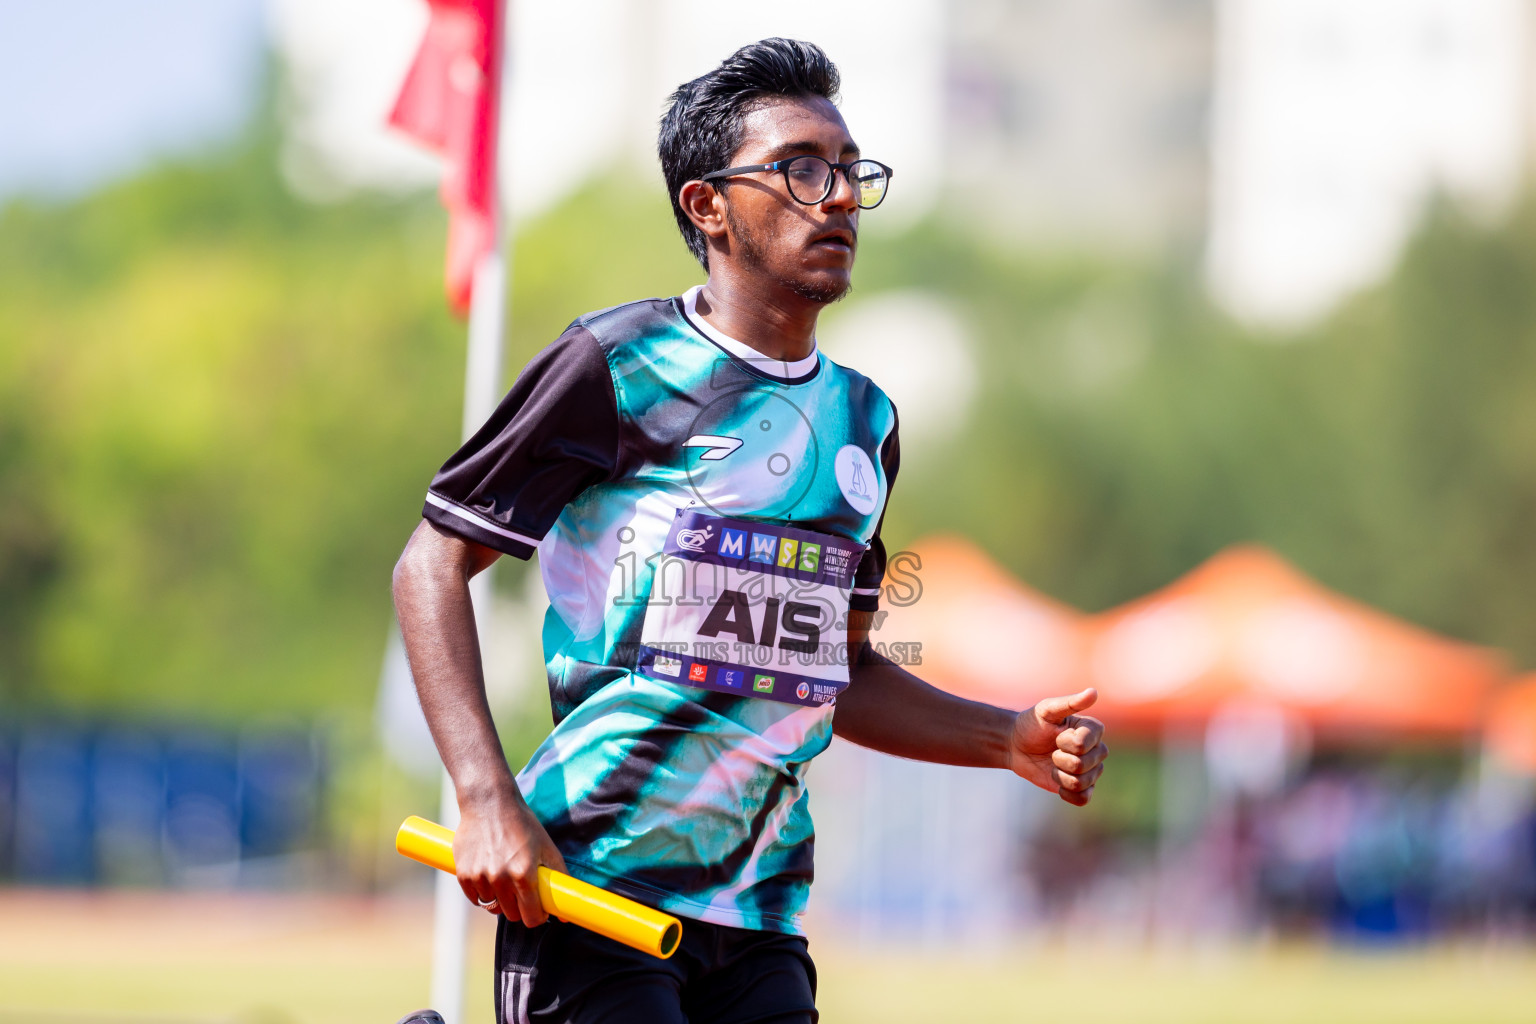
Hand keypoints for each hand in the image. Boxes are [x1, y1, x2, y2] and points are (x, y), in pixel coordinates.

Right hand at [452, 785, 567, 924]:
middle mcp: (501, 878)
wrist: (489, 803)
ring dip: (500, 898)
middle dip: (519, 907)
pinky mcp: (463, 874)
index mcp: (524, 874)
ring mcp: (480, 877)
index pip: (531, 917)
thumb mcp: (547, 847)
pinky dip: (483, 893)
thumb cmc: (523, 825)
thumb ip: (559, 879)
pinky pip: (475, 898)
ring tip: (504, 876)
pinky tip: (489, 875)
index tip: (538, 910)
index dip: (537, 916)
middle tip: (521, 890)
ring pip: (492, 907)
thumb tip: (566, 914)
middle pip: (511, 915)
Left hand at [1008, 688, 1107, 806]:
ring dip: (1060, 775)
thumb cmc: (1032, 723)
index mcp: (1093, 730)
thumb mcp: (1047, 710)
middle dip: (1060, 759)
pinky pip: (1083, 799)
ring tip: (1053, 764)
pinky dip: (1066, 793)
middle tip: (1052, 750)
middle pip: (1084, 766)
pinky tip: (1057, 781)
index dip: (1065, 743)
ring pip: (1082, 782)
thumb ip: (1070, 703)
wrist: (1016, 745)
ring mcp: (1090, 770)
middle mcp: (1096, 750)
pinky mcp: (1081, 787)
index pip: (1084, 745)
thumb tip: (1093, 692)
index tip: (1056, 734)